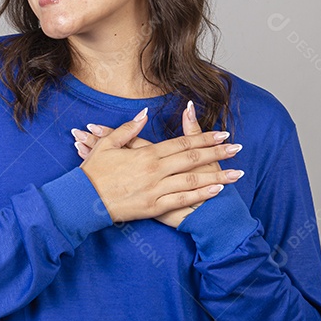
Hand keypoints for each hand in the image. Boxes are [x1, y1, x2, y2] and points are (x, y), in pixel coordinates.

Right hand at [71, 101, 242, 227]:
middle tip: (237, 148)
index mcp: (146, 154)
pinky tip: (215, 191)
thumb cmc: (93, 173)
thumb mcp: (107, 144)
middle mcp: (155, 171)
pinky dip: (200, 196)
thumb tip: (142, 113)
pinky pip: (182, 201)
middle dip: (217, 153)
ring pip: (193, 181)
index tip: (222, 134)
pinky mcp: (154, 207)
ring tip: (236, 173)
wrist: (83, 201)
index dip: (204, 137)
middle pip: (193, 159)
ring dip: (217, 176)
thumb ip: (127, 128)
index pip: (181, 142)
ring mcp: (156, 190)